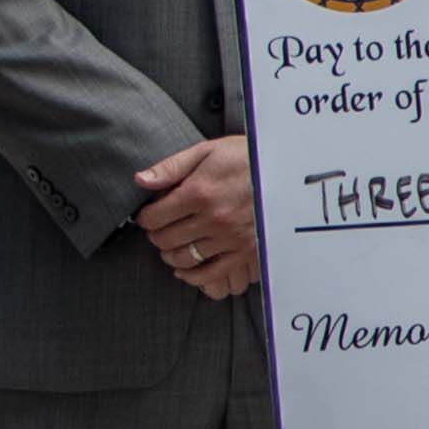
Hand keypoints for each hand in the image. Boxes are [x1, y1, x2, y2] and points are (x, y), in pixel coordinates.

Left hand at [134, 133, 261, 299]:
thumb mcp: (208, 151)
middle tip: (159, 229)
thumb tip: (140, 181)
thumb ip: (172, 167)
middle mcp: (212, 219)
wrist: (288, 172)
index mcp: (199, 192)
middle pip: (165, 239)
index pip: (154, 217)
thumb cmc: (246, 158)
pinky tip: (184, 269)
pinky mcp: (244, 252)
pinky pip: (209, 274)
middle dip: (156, 235)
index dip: (145, 217)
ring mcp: (229, 238)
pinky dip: (191, 276)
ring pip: (183, 258)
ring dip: (170, 254)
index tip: (148, 215)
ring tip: (171, 245)